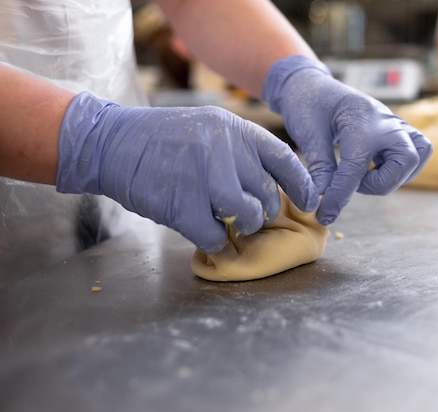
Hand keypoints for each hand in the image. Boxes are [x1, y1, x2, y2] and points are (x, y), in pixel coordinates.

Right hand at [56, 92, 317, 253]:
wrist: (112, 142)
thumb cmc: (164, 139)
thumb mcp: (210, 128)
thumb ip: (240, 151)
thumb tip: (271, 182)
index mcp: (236, 130)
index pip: (285, 160)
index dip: (301, 186)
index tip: (309, 204)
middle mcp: (226, 151)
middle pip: (268, 195)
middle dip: (263, 211)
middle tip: (246, 214)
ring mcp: (205, 178)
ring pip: (249, 218)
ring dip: (242, 226)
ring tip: (226, 221)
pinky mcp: (182, 206)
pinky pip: (214, 237)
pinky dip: (212, 241)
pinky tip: (201, 230)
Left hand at [263, 55, 432, 224]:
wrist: (313, 84)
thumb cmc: (308, 104)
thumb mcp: (307, 135)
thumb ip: (320, 168)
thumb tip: (322, 199)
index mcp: (360, 122)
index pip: (356, 170)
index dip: (339, 197)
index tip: (325, 214)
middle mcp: (385, 122)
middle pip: (406, 162)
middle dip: (380, 183)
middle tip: (353, 182)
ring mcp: (394, 124)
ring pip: (417, 156)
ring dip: (395, 175)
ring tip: (366, 175)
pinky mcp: (396, 129)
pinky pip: (417, 150)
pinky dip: (401, 166)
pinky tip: (375, 167)